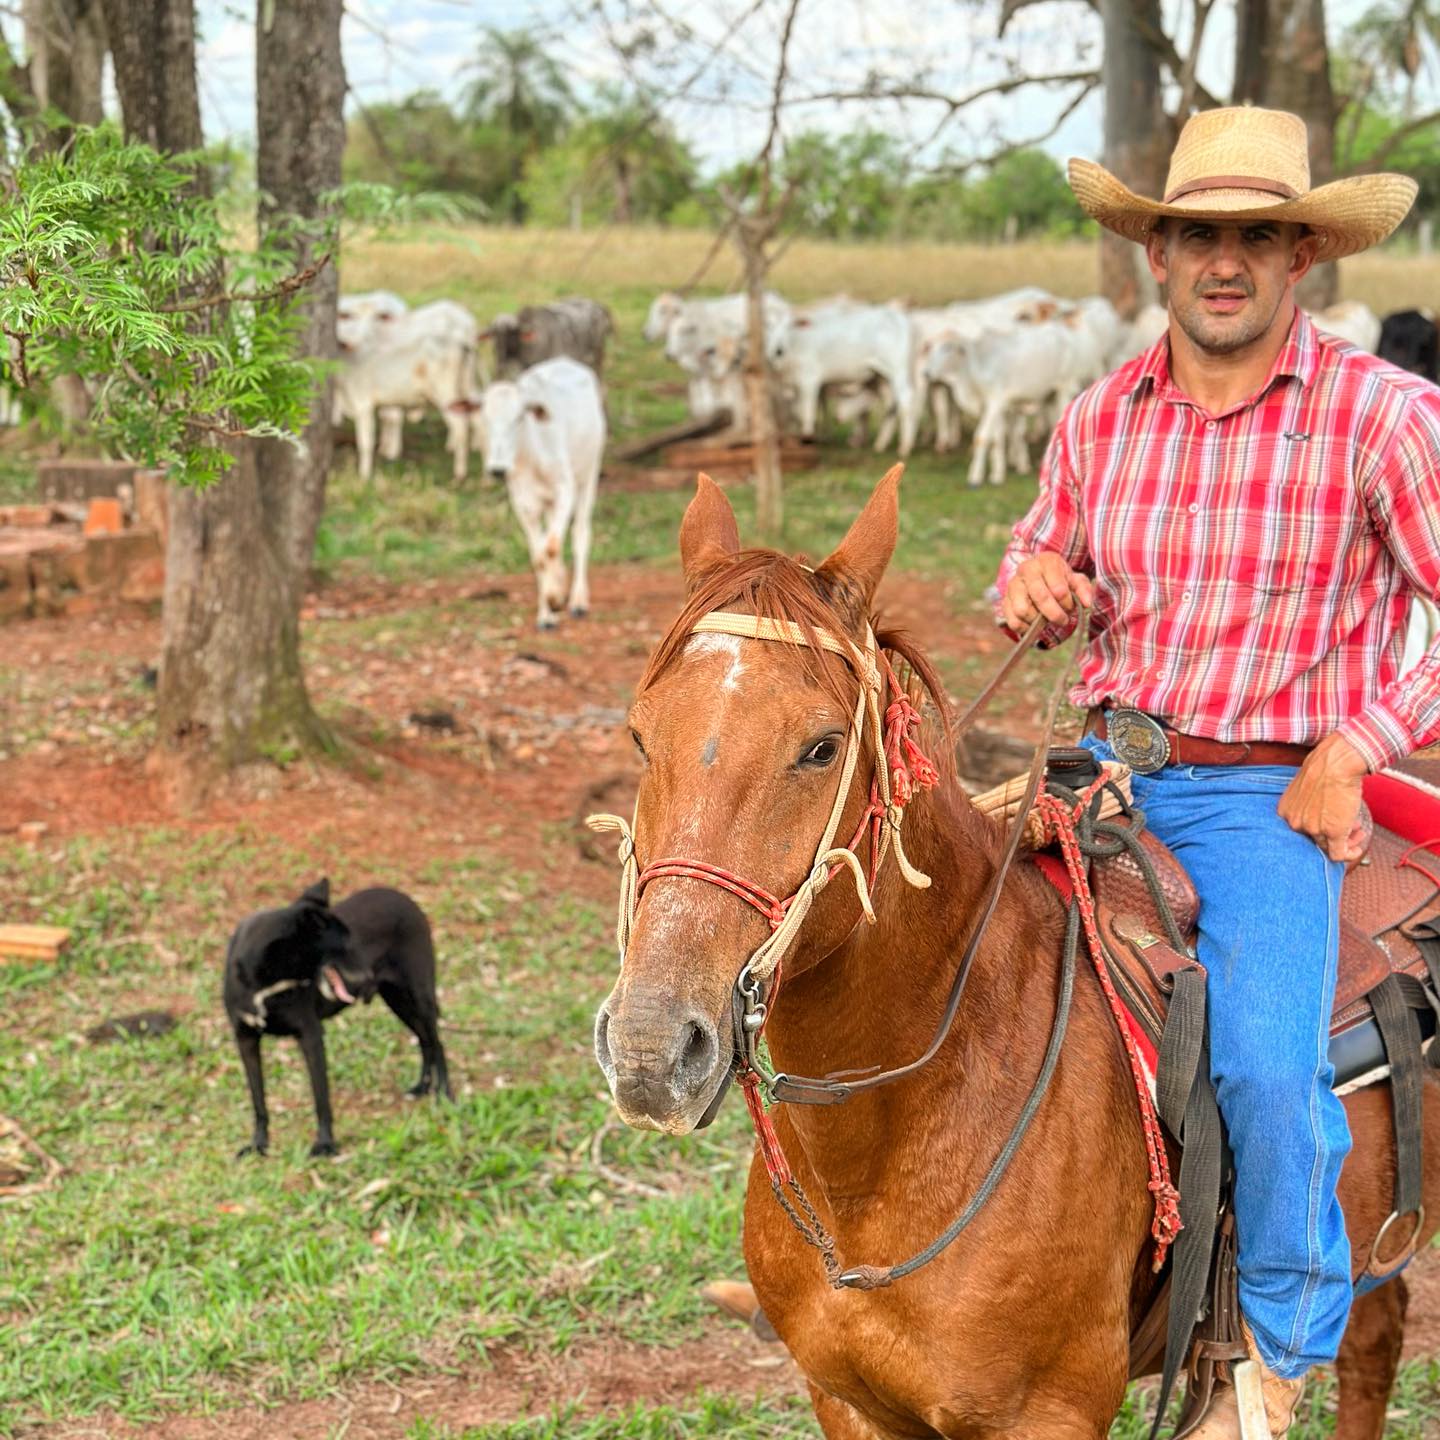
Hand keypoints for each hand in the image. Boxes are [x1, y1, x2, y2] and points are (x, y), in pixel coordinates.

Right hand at [1002, 554, 1094, 631]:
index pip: (1058, 588)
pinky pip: (1012, 621)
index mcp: (1046, 561)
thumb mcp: (1075, 580)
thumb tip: (1087, 604)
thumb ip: (1083, 589)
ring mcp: (1013, 585)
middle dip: (1054, 614)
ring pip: (1022, 610)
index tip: (1070, 606)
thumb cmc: (1059, 579)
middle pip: (1039, 597)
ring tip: (1046, 619)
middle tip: (1062, 620)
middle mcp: (1026, 569)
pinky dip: (1024, 628)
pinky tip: (1034, 624)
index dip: (1066, 602)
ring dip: (1037, 620)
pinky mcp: (1005, 600)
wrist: (1039, 577)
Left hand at [1277, 734, 1369, 861]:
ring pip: (1328, 847)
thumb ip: (1306, 804)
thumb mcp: (1305, 788)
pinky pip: (1338, 854)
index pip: (1301, 830)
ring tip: (1357, 830)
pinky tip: (1357, 848)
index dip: (1320, 828)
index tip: (1332, 821)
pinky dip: (1349, 854)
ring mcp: (1313, 829)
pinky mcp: (1332, 832)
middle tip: (1350, 827)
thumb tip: (1318, 811)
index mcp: (1285, 812)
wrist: (1336, 764)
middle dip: (1334, 834)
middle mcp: (1295, 823)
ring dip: (1346, 841)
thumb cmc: (1323, 769)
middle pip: (1315, 839)